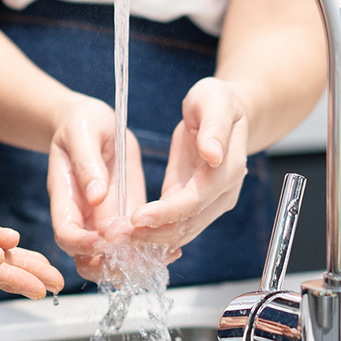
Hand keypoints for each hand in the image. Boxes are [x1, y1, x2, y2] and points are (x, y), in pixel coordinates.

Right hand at [45, 92, 157, 281]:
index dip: (83, 244)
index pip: (66, 234)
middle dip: (108, 266)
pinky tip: (172, 248)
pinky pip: (135, 242)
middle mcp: (82, 215)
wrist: (93, 122)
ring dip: (134, 264)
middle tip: (138, 259)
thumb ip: (88, 164)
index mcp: (65, 197)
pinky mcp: (126, 215)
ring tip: (163, 254)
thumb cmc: (82, 124)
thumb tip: (97, 196)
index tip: (107, 239)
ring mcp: (104, 218)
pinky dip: (152, 250)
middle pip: (86, 258)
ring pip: (112, 258)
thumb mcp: (83, 135)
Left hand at [127, 77, 249, 248]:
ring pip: (179, 232)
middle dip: (149, 233)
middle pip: (185, 225)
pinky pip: (173, 226)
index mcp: (227, 170)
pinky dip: (150, 234)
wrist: (227, 114)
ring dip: (146, 239)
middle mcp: (222, 194)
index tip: (136, 217)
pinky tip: (126, 236)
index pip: (195, 201)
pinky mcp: (193, 205)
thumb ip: (214, 127)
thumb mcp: (214, 101)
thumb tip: (213, 154)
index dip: (166, 212)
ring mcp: (210, 203)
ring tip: (113, 237)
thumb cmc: (217, 102)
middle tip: (113, 234)